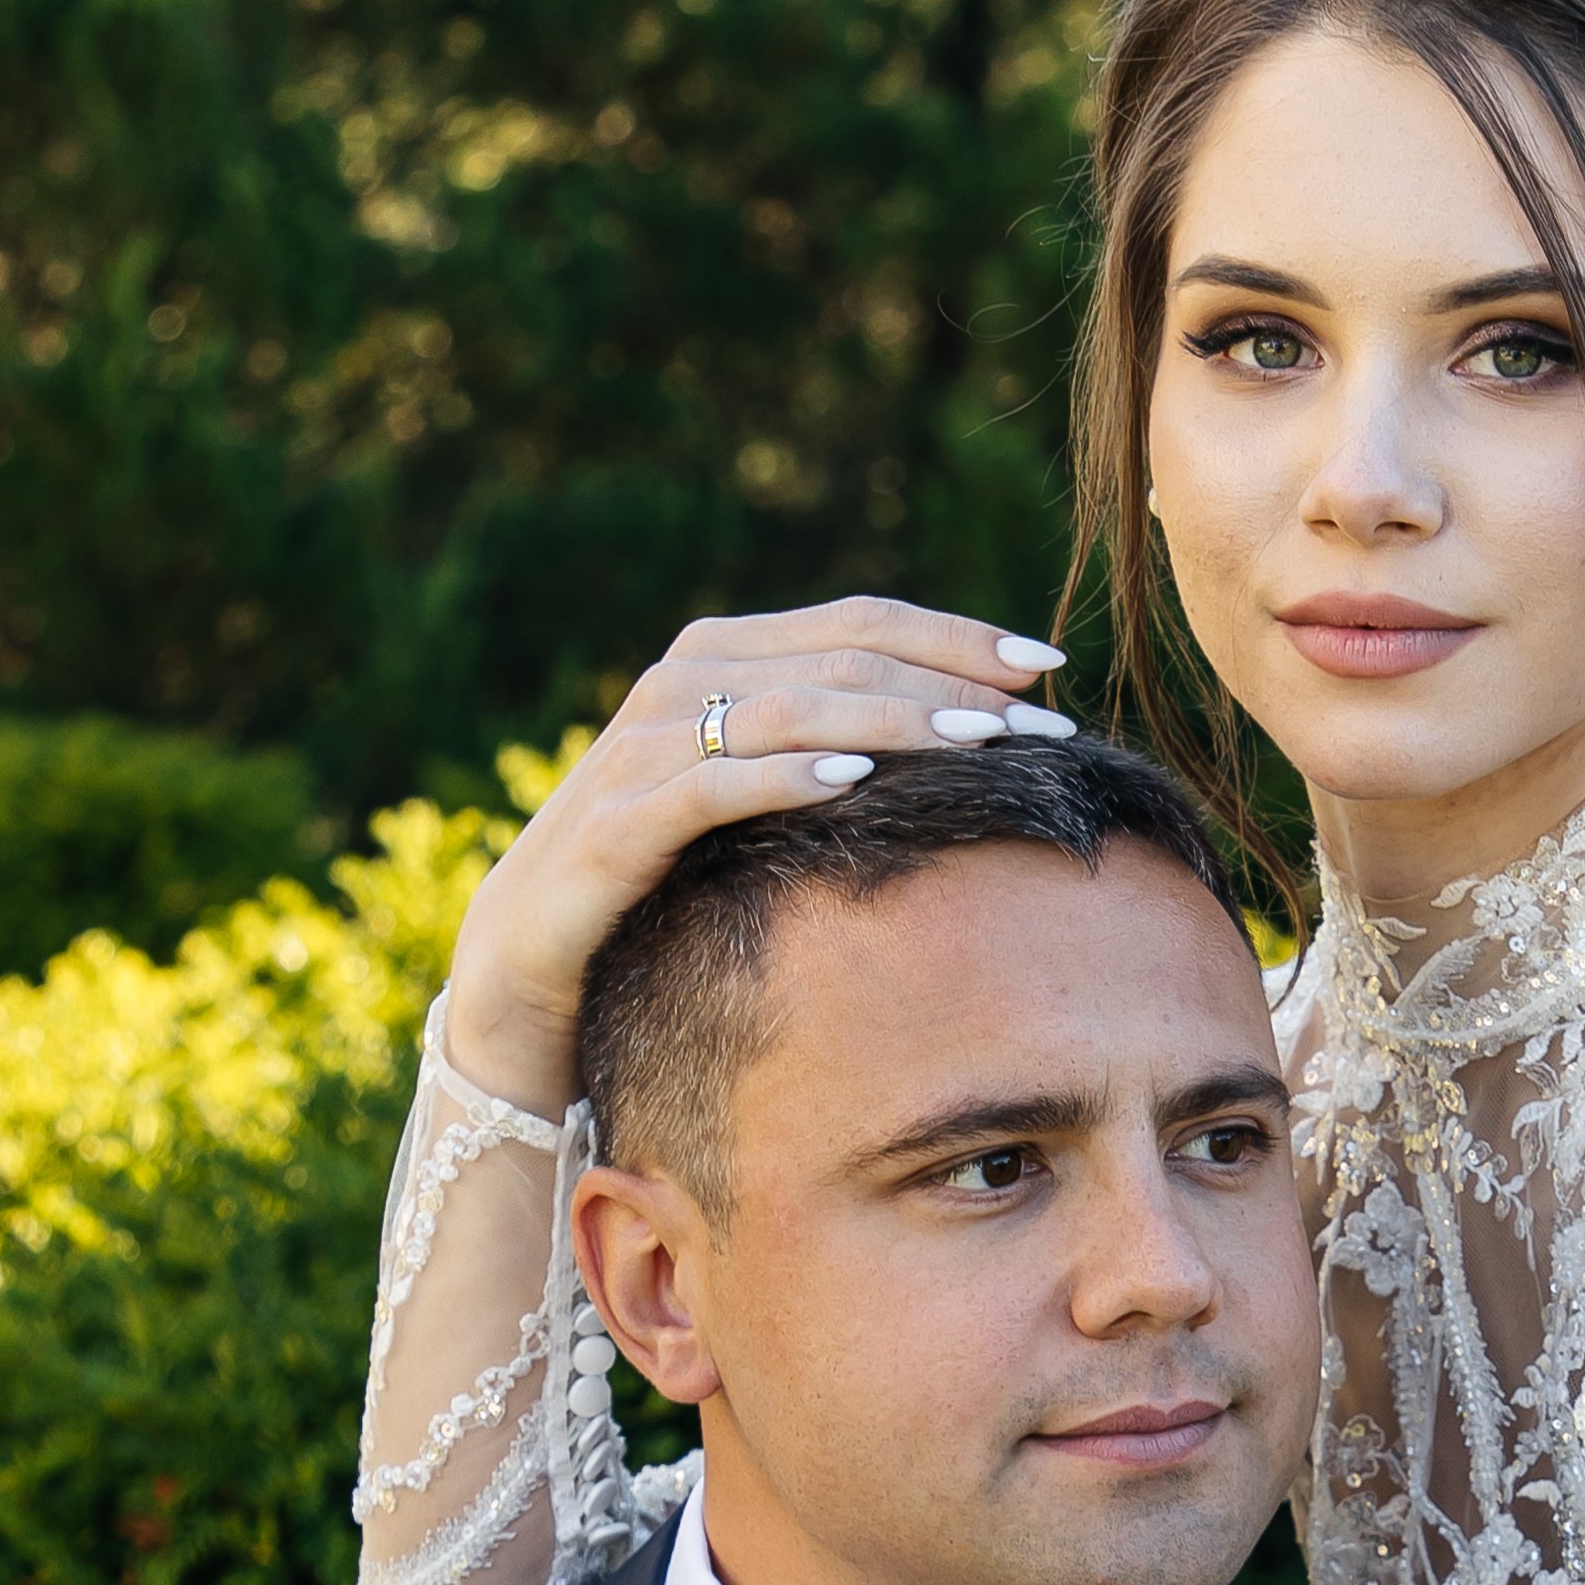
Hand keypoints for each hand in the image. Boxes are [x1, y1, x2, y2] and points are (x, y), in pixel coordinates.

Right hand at [448, 597, 1072, 1116]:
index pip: (861, 621)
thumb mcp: (758, 800)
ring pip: (789, 708)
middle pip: (840, 656)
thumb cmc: (668, 882)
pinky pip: (713, 786)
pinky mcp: (619, 823)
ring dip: (892, 721)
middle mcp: (683, 680)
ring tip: (978, 742)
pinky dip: (785, 775)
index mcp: (725, 658)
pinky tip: (854, 779)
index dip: (957, 633)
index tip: (1048, 664)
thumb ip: (830, 747)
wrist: (535, 964)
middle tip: (1040, 720)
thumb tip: (964, 736)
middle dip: (949, 682)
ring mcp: (646, 746)